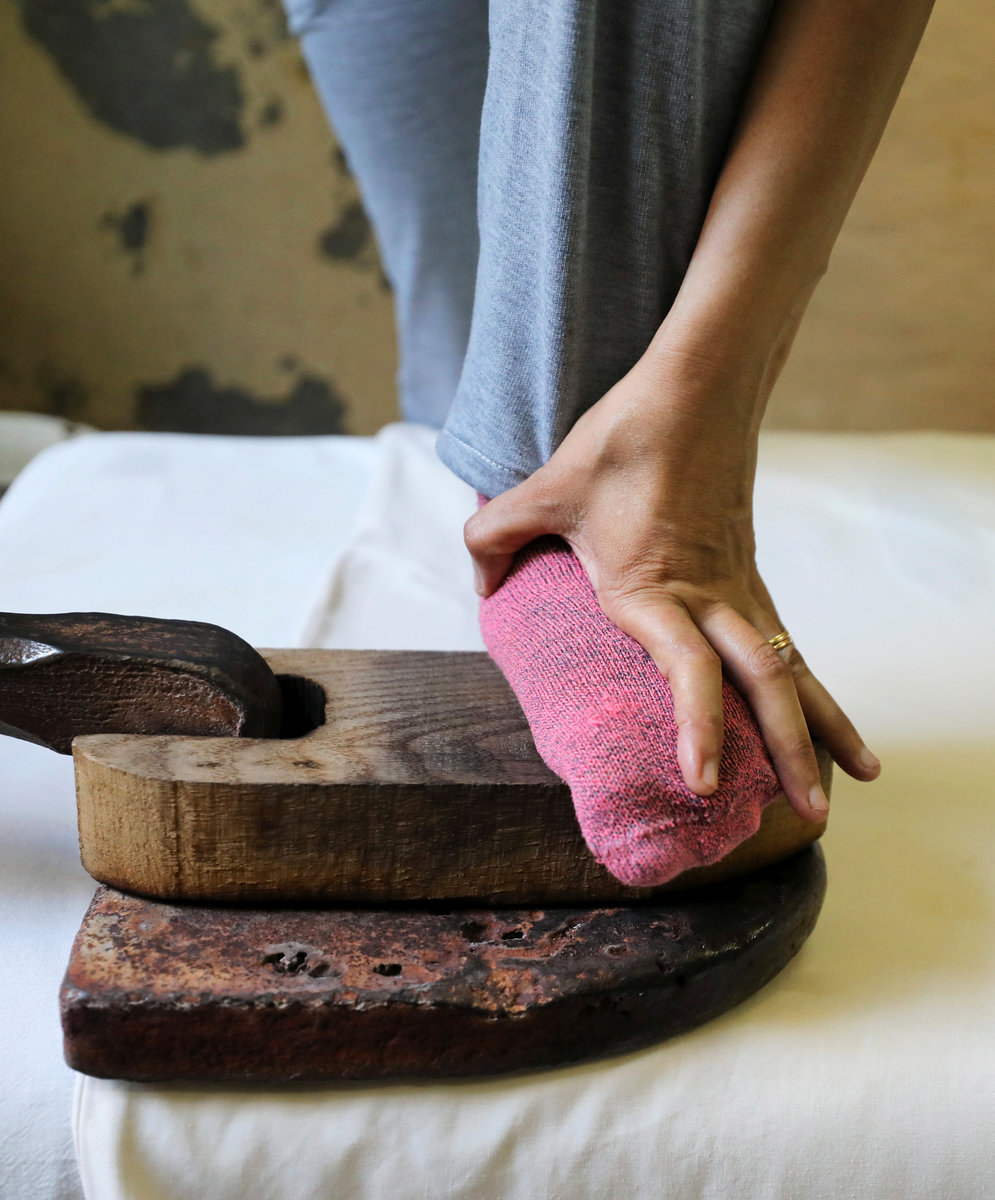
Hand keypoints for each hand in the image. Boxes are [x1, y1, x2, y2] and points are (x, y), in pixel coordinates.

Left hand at [464, 349, 880, 821]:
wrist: (695, 387)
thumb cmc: (624, 438)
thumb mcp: (545, 487)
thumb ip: (497, 535)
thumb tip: (483, 578)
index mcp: (653, 585)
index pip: (689, 668)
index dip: (700, 726)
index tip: (707, 782)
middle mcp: (708, 595)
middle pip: (764, 682)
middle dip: (790, 751)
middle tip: (809, 816)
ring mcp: (739, 585)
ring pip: (791, 666)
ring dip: (821, 726)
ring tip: (856, 780)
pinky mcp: (750, 573)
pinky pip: (787, 639)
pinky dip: (811, 683)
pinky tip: (823, 714)